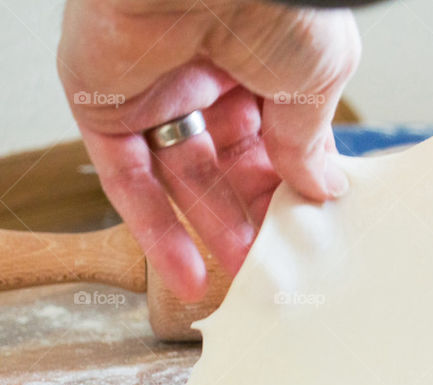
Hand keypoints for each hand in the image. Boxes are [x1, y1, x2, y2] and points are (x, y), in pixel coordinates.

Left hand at [58, 0, 359, 300]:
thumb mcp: (319, 79)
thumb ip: (311, 140)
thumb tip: (323, 186)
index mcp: (263, 58)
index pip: (276, 136)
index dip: (291, 184)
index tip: (307, 226)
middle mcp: (208, 71)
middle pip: (230, 161)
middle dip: (253, 213)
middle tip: (276, 258)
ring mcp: (155, 89)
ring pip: (183, 177)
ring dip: (211, 229)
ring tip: (242, 273)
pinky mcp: (105, 106)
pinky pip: (128, 179)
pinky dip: (155, 231)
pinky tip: (188, 274)